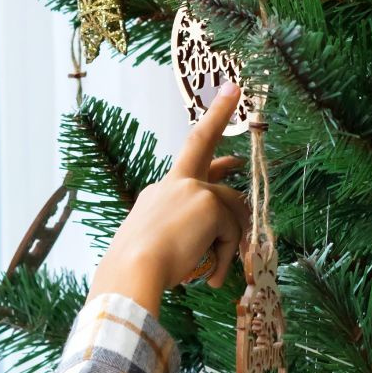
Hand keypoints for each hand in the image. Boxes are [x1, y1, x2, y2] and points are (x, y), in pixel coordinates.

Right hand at [87, 84, 250, 316]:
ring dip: (231, 242)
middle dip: (221, 127)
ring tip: (216, 273)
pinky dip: (228, 255)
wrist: (132, 271)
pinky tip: (214, 276)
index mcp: (159, 193)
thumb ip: (186, 235)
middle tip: (238, 120)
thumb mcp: (160, 246)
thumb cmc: (138, 270)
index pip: (188, 156)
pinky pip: (233, 231)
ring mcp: (192, 189)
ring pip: (232, 209)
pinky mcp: (209, 204)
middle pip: (210, 159)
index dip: (210, 124)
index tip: (227, 96)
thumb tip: (213, 241)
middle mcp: (174, 183)